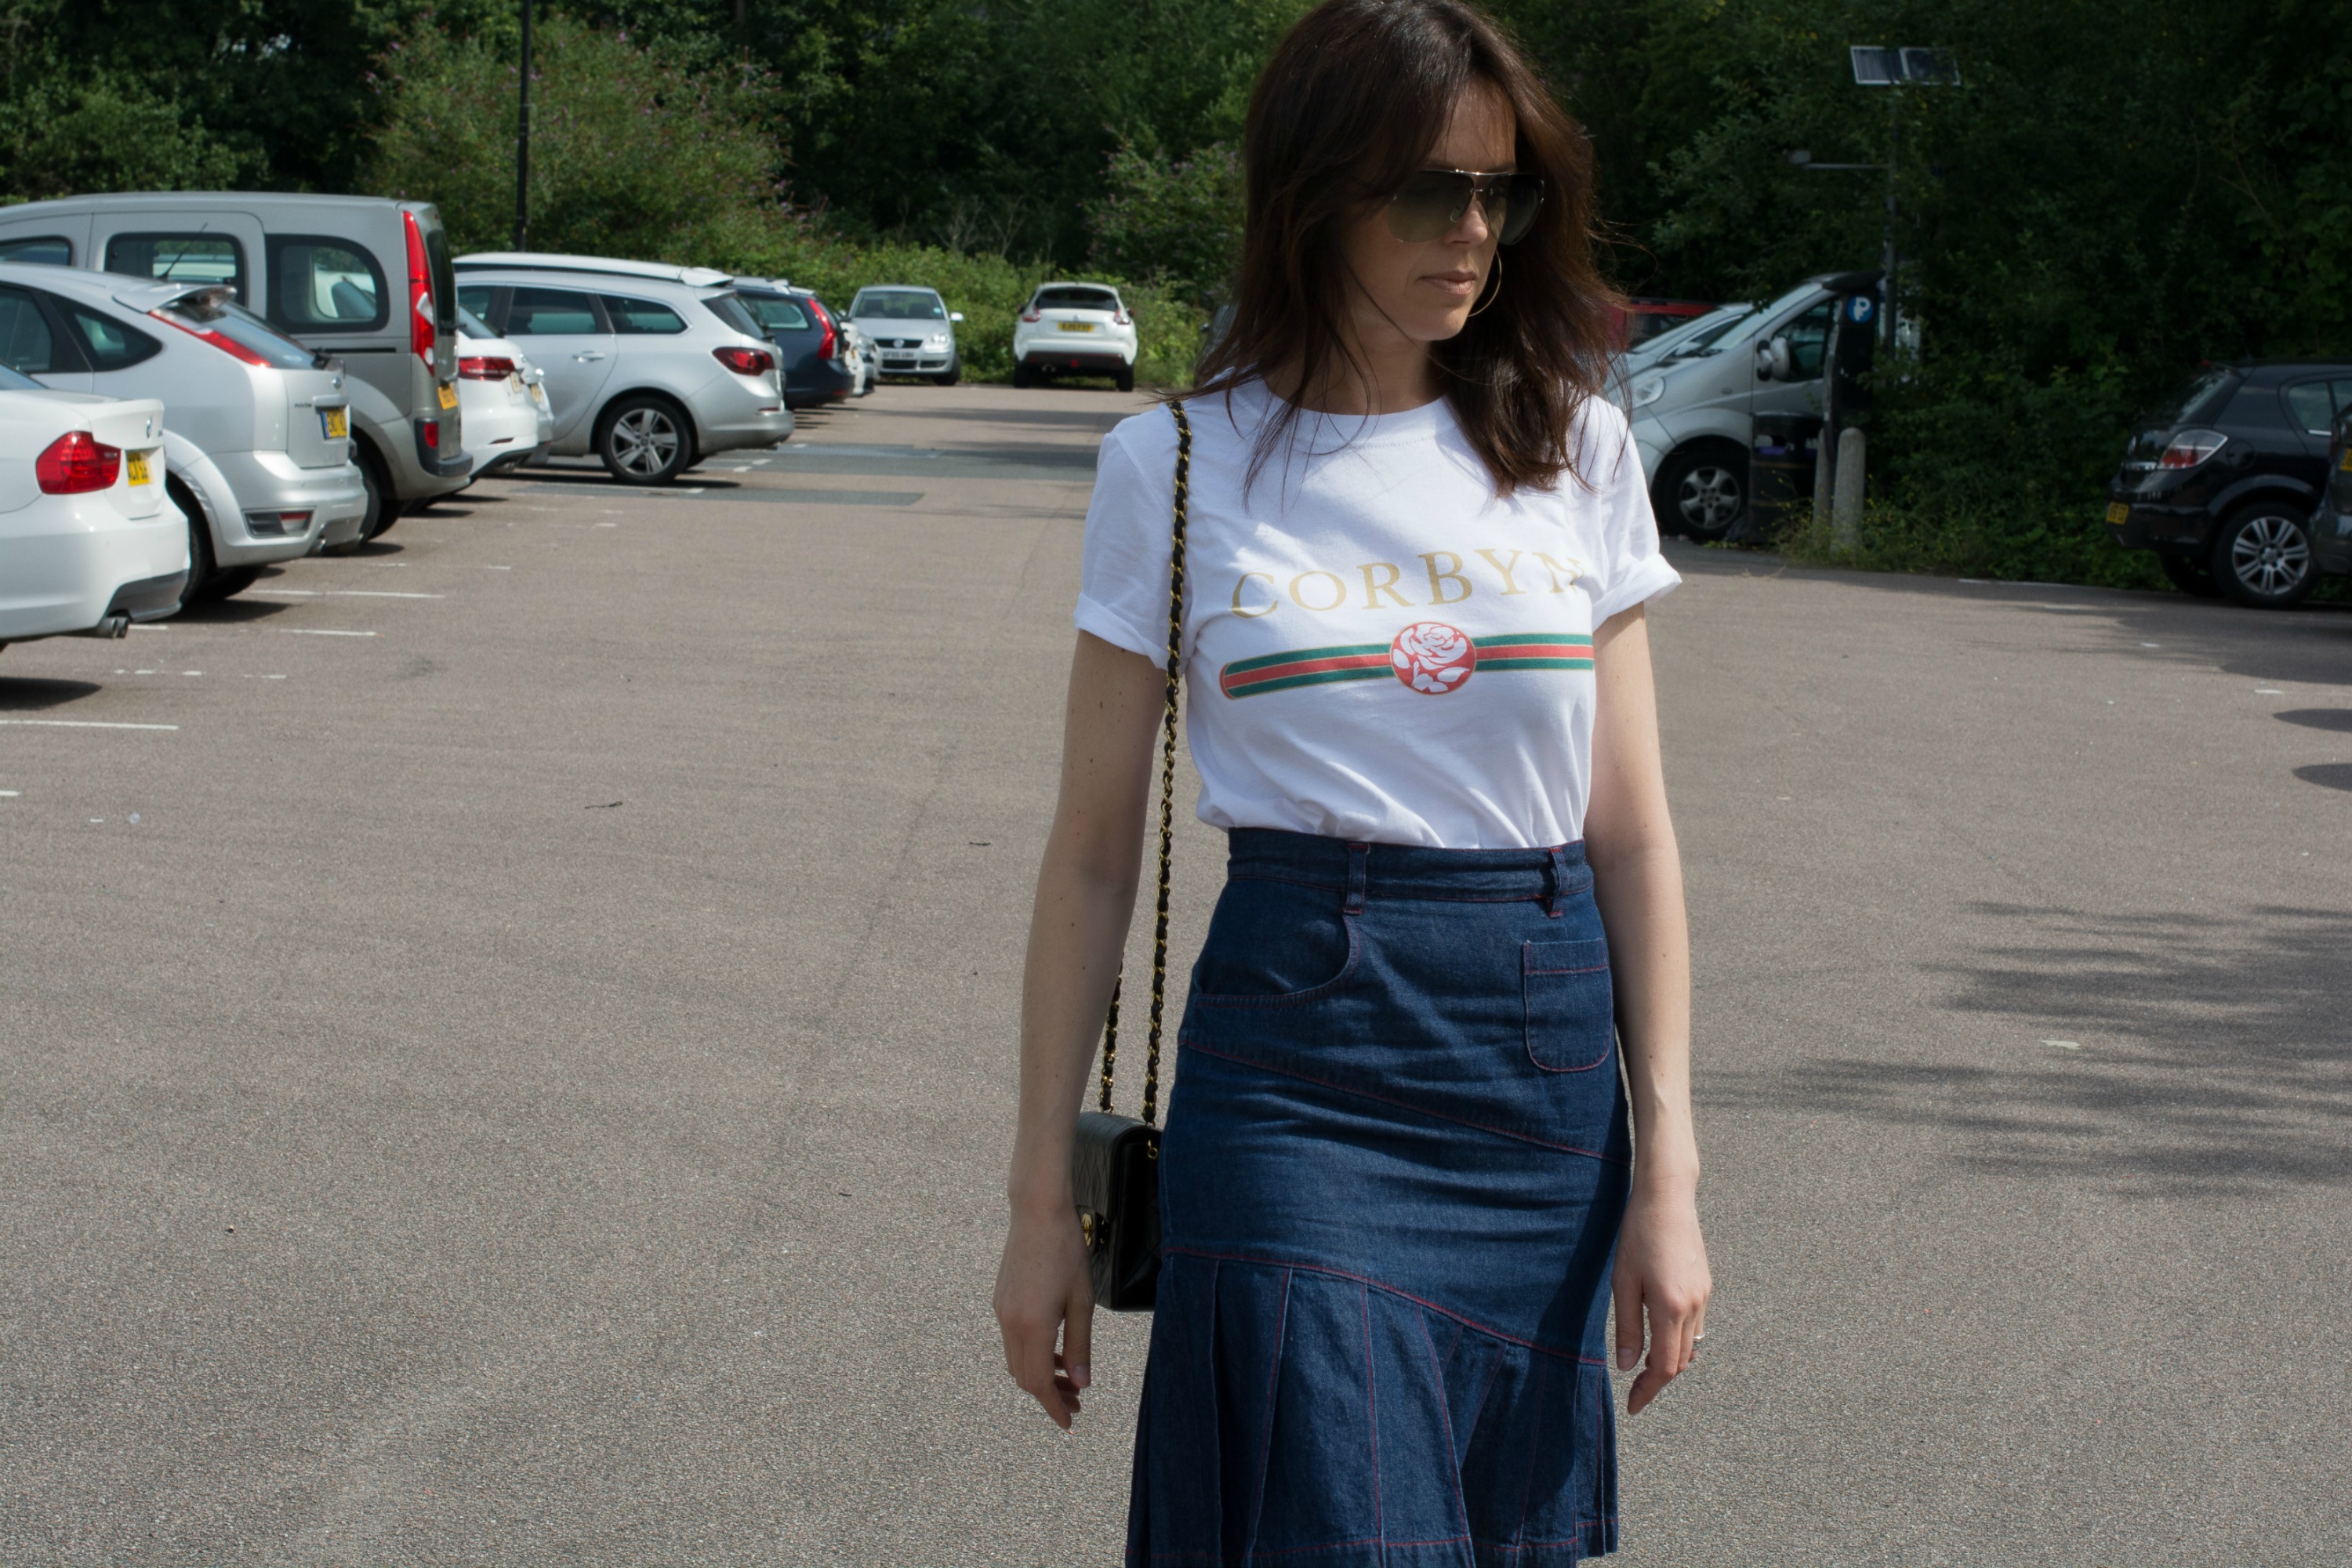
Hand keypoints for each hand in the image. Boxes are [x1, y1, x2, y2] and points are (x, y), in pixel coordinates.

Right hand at [993, 1204, 1095, 1428]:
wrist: (1037, 1213)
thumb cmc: (1067, 1252)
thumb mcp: (1082, 1301)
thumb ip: (1080, 1345)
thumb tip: (1081, 1383)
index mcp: (1033, 1325)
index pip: (1038, 1383)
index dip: (1053, 1406)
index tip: (1069, 1422)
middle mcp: (1010, 1323)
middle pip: (1024, 1377)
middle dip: (1049, 1394)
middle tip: (1077, 1400)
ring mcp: (1001, 1312)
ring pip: (1016, 1360)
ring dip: (1040, 1374)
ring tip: (1068, 1376)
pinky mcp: (1000, 1301)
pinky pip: (1013, 1340)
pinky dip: (1031, 1354)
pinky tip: (1053, 1348)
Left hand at [1612, 1180, 1710, 1414]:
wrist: (1667, 1197)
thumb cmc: (1637, 1235)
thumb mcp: (1623, 1281)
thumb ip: (1628, 1327)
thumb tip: (1628, 1366)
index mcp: (1670, 1307)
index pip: (1664, 1366)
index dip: (1648, 1391)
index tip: (1633, 1405)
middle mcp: (1693, 1306)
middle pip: (1680, 1361)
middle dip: (1658, 1379)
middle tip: (1635, 1389)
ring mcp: (1704, 1296)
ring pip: (1690, 1345)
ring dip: (1670, 1359)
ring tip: (1644, 1364)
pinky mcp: (1706, 1285)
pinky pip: (1695, 1325)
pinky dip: (1678, 1338)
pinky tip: (1660, 1333)